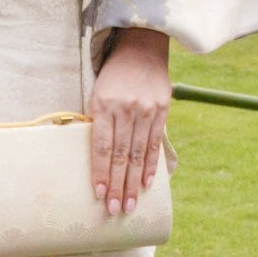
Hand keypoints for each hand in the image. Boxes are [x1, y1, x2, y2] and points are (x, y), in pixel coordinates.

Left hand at [90, 28, 170, 216]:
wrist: (141, 46)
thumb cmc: (112, 75)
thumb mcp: (97, 93)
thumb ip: (98, 122)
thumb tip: (95, 157)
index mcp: (104, 105)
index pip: (101, 147)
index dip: (101, 172)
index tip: (99, 195)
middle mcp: (126, 109)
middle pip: (120, 155)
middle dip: (117, 185)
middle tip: (114, 210)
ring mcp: (146, 111)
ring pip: (138, 154)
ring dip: (133, 183)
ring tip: (129, 205)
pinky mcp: (162, 110)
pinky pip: (155, 144)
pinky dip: (150, 166)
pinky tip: (147, 185)